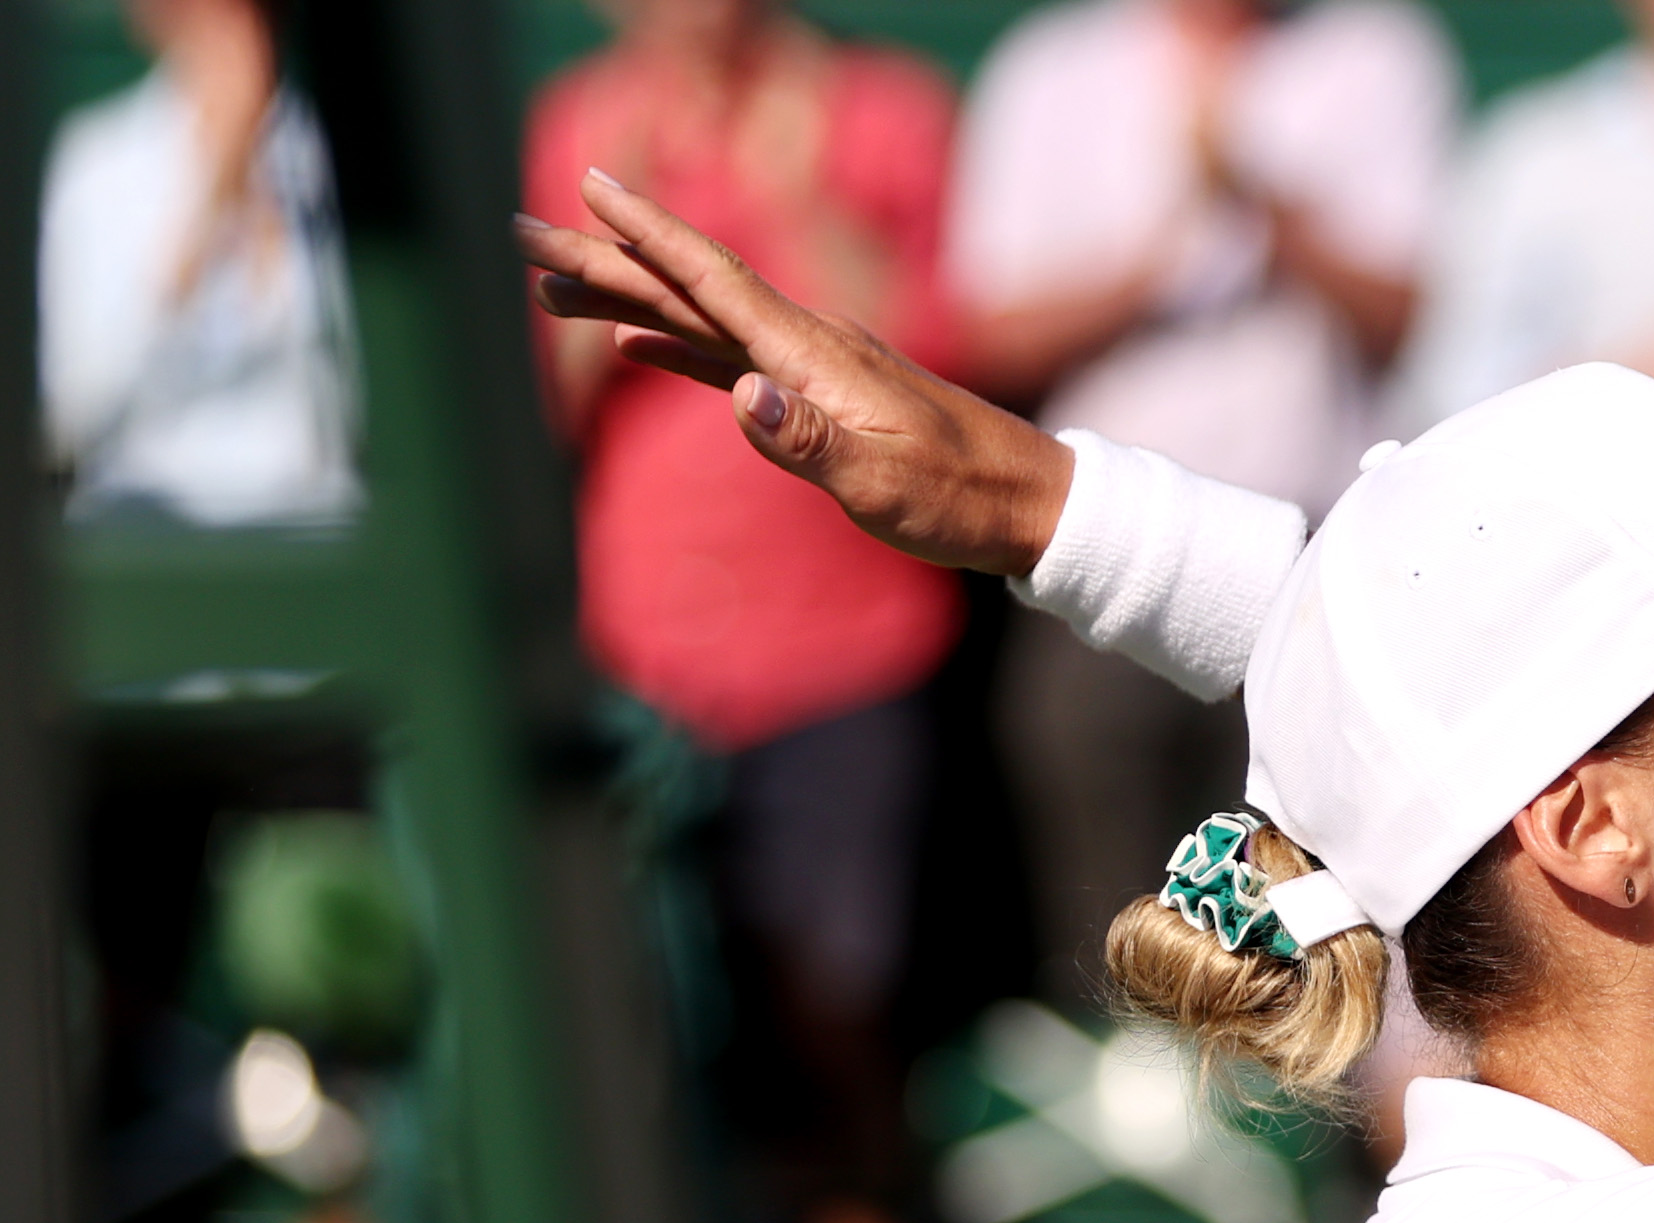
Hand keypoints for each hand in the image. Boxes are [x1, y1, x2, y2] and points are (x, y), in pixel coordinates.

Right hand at [518, 169, 1072, 576]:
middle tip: (521, 232)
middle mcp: (806, 345)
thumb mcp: (884, 482)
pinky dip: (674, 349)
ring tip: (550, 286)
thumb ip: (808, 443)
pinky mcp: (820, 397)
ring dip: (623, 300)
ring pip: (697, 320)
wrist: (1030, 506)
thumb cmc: (961, 500)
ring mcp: (812, 369)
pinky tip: (631, 348)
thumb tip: (739, 396)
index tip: (591, 183)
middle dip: (603, 258)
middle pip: (687, 289)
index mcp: (813, 354)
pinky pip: (727, 359)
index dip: (649, 233)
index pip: (714, 279)